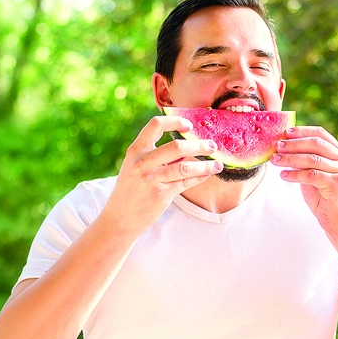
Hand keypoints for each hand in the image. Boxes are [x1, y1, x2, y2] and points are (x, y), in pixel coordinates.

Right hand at [104, 115, 222, 229]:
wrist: (120, 217)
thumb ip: (156, 155)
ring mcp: (151, 179)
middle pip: (177, 147)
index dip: (175, 121)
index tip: (189, 125)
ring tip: (218, 164)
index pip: (155, 125)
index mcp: (136, 150)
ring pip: (185, 167)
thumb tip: (187, 146)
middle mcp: (142, 162)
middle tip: (212, 146)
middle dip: (199, 145)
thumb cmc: (132, 189)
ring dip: (205, 164)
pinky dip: (200, 177)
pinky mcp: (161, 194)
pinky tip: (208, 173)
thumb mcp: (136, 166)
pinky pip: (186, 183)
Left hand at [270, 126, 337, 233]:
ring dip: (290, 158)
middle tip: (276, 146)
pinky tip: (283, 175)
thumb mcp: (313, 174)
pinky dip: (295, 174)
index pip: (320, 134)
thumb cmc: (323, 197)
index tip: (284, 132)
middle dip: (293, 144)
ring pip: (312, 159)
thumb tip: (282, 147)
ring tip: (275, 160)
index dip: (302, 131)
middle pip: (316, 144)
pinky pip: (311, 175)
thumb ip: (305, 160)